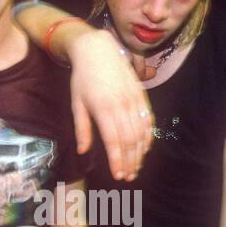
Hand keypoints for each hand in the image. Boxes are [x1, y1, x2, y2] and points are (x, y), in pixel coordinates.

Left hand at [66, 28, 152, 180]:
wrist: (98, 50)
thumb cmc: (82, 78)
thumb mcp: (77, 103)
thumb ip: (82, 128)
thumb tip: (83, 152)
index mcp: (103, 109)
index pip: (114, 141)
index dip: (118, 160)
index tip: (118, 176)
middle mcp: (121, 105)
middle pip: (130, 141)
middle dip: (130, 162)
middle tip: (128, 177)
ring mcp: (133, 100)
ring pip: (141, 132)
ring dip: (140, 153)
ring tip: (136, 168)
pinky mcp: (141, 95)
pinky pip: (148, 119)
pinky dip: (148, 136)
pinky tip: (145, 149)